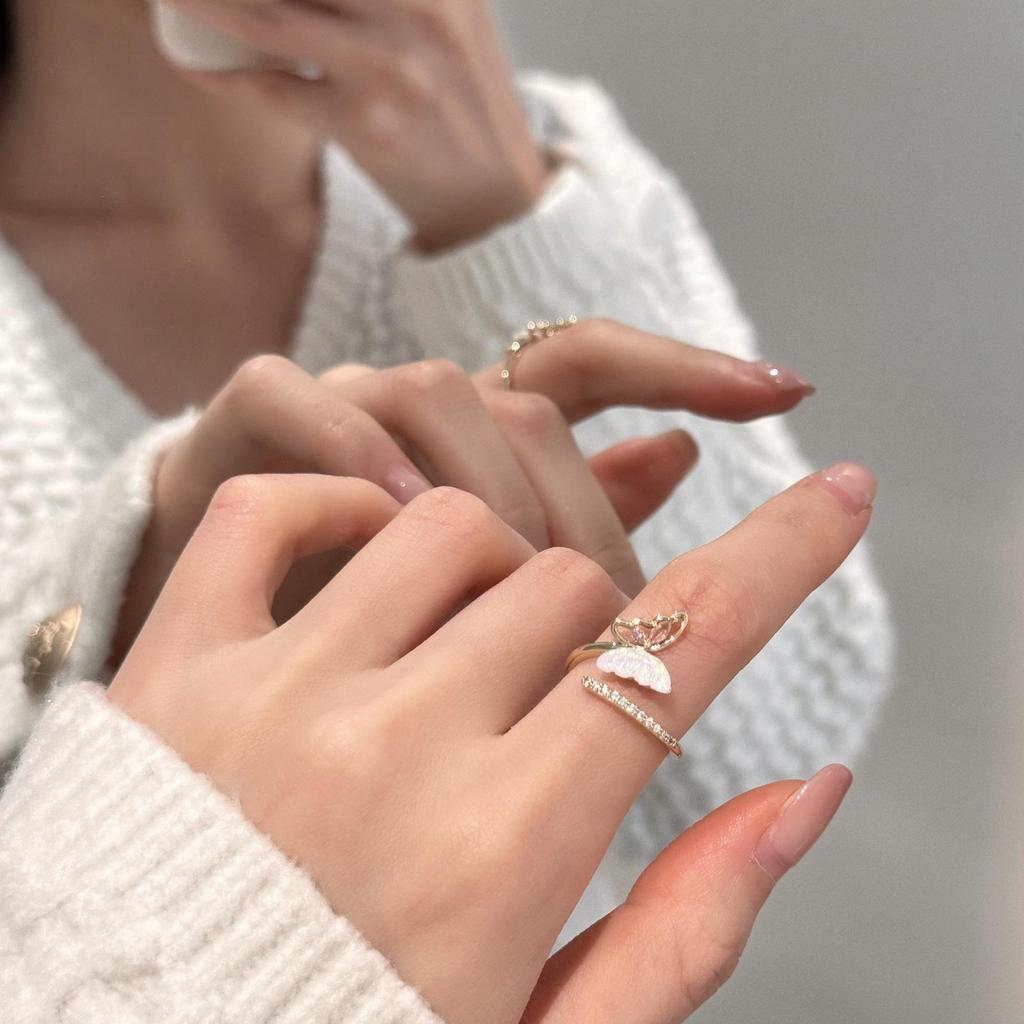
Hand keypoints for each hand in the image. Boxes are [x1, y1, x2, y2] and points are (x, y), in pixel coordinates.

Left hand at [109, 457, 872, 1022]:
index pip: (681, 655)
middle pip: (573, 584)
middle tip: (557, 684)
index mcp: (499, 853)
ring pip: (449, 524)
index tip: (837, 497)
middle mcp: (390, 753)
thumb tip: (803, 790)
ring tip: (466, 635)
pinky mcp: (171, 670)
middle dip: (600, 621)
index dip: (783, 559)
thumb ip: (688, 921)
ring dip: (492, 559)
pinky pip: (274, 512)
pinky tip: (362, 549)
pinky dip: (334, 500)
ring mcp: (270, 698)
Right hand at [116, 318, 813, 659]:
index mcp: (484, 444)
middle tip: (617, 625)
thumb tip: (680, 455)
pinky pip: (298, 401)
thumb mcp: (485, 608)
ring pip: (435, 393)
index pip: (592, 366)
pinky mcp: (243, 432)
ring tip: (518, 594)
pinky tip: (398, 525)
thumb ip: (576, 524)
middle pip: (529, 407)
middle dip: (585, 509)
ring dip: (488, 485)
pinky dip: (353, 450)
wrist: (211, 673)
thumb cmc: (364, 646)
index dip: (684, 367)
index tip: (791, 389)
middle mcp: (421, 413)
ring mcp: (334, 410)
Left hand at [165, 0, 549, 249]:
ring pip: (266, 14)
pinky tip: (201, 68)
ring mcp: (390, 64)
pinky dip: (226, 78)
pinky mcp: (367, 124)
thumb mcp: (446, 10)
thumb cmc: (456, 95)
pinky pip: (273, 91)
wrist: (494, 192)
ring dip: (203, 3)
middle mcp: (418, 4)